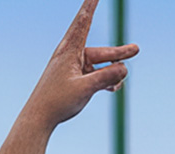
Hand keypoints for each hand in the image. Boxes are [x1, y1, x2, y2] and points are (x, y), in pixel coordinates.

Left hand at [26, 0, 138, 129]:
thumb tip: (125, 69)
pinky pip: (93, 76)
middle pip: (100, 52)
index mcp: (70, 51)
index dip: (91, 4)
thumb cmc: (56, 102)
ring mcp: (72, 69)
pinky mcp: (72, 80)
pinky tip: (114, 89)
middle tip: (136, 49)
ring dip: (112, 72)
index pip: (84, 20)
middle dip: (118, 53)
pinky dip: (104, 81)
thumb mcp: (84, 89)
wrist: (37, 120)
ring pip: (98, 66)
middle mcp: (71, 57)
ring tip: (124, 78)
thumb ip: (106, 78)